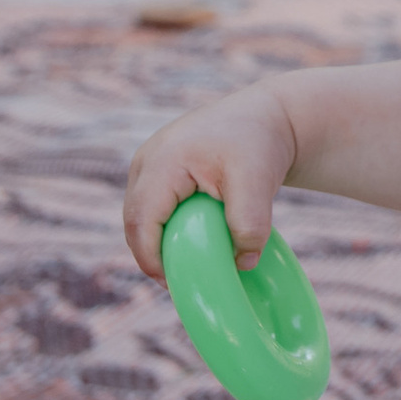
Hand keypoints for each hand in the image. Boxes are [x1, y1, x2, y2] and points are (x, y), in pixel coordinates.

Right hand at [123, 83, 298, 280]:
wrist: (266, 116)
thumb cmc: (260, 143)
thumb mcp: (258, 182)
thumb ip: (250, 224)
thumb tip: (243, 263)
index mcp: (163, 161)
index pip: (141, 221)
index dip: (151, 258)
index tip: (175, 284)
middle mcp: (147, 159)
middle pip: (134, 221)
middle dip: (153, 254)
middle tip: (181, 282)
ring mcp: (149, 162)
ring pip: (140, 215)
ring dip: (158, 241)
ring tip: (188, 264)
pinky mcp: (158, 169)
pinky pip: (152, 207)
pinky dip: (166, 227)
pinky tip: (192, 242)